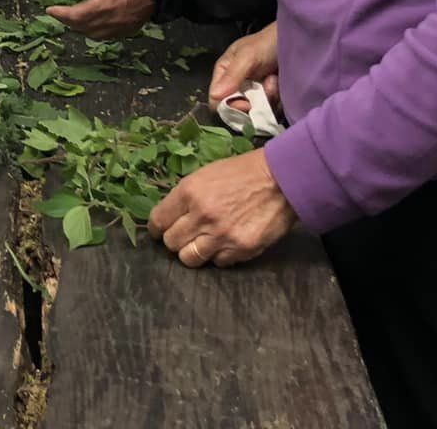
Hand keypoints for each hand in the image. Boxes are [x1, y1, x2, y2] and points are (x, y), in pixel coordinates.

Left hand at [46, 0, 153, 39]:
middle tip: (59, 13)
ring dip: (80, 28)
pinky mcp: (129, 30)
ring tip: (72, 18)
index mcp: (104, 4)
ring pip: (94, 35)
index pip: (76, 15)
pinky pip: (107, 36)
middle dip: (68, 21)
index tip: (50, 10)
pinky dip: (95, 32)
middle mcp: (111, 20)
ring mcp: (121, 27)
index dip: (60, 14)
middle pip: (82, 27)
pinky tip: (91, 24)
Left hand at [148, 148, 296, 267]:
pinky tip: (224, 243)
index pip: (158, 221)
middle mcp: (201, 216)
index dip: (157, 228)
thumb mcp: (205, 175)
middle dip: (175, 240)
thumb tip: (170, 216)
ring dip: (192, 252)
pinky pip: (218, 263)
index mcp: (189, 192)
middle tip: (183, 235)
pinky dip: (218, 256)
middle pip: (171, 243)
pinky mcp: (241, 250)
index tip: (160, 230)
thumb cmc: (241, 173)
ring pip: (189, 258)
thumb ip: (186, 197)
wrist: (280, 180)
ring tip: (201, 243)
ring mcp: (221, 236)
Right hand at [209, 21, 279, 111]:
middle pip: (236, 110)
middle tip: (265, 91)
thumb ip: (232, 75)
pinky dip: (276, 99)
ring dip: (266, 99)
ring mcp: (252, 93)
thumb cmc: (266, 43)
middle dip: (252, 103)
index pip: (217, 100)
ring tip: (274, 80)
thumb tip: (214, 96)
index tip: (246, 104)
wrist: (294, 41)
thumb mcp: (247, 56)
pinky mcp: (267, 98)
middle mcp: (236, 86)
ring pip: (254, 111)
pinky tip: (279, 84)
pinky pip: (268, 109)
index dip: (229, 106)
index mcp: (223, 74)